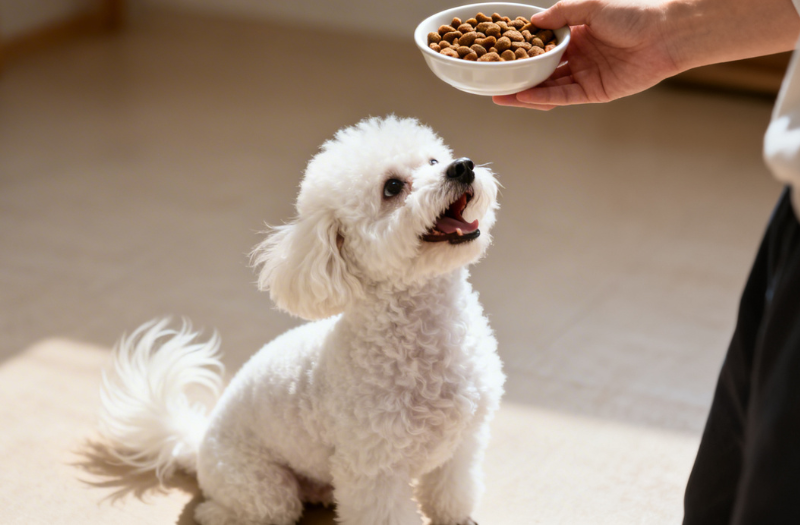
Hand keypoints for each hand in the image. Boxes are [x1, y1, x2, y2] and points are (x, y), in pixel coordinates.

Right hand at [494, 0, 679, 109]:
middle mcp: (579, 55)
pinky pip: (564, 96)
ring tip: (500, 95)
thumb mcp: (591, 6)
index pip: (542, 44)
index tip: (498, 53)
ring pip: (549, 86)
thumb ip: (561, 14)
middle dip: (517, 76)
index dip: (521, 49)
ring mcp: (585, 75)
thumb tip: (532, 23)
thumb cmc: (634, 14)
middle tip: (492, 80)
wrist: (666, 34)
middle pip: (541, 69)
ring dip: (525, 92)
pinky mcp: (594, 92)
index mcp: (577, 33)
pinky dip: (544, 97)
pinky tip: (525, 98)